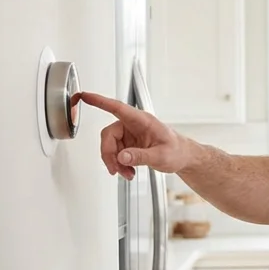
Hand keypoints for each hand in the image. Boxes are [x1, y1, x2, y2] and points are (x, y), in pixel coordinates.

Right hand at [74, 91, 189, 178]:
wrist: (183, 157)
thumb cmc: (177, 151)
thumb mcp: (161, 156)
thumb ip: (141, 156)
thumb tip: (123, 156)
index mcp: (142, 120)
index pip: (117, 108)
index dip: (100, 101)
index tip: (85, 96)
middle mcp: (133, 125)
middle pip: (109, 135)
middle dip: (109, 154)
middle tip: (115, 169)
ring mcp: (129, 135)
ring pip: (110, 147)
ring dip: (115, 163)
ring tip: (127, 174)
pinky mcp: (128, 144)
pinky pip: (116, 154)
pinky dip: (119, 165)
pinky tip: (129, 172)